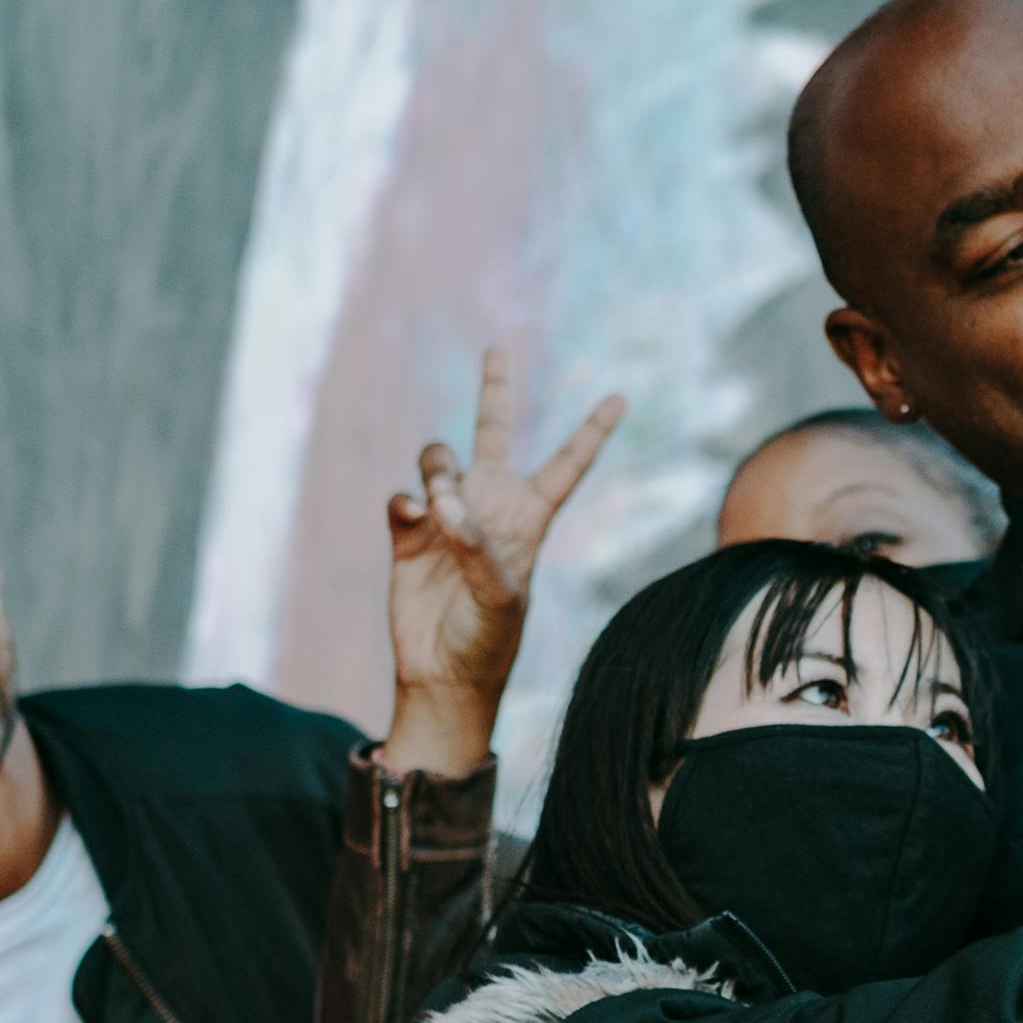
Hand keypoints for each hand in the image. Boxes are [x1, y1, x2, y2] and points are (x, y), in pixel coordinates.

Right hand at [379, 350, 625, 777]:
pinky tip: (414, 520)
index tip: (620, 396)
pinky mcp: (408, 534)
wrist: (442, 673)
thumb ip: (478, 545)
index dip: (592, 431)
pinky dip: (406, 501)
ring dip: (437, 467)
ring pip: (438, 458)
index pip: (566, 465)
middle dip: (495, 389)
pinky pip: (402, 496)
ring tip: (441, 504)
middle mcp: (488, 505)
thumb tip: (445, 504)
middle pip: (492, 432)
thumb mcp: (501, 597)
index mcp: (529, 518)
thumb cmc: (488, 640)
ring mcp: (446, 515)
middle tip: (498, 349)